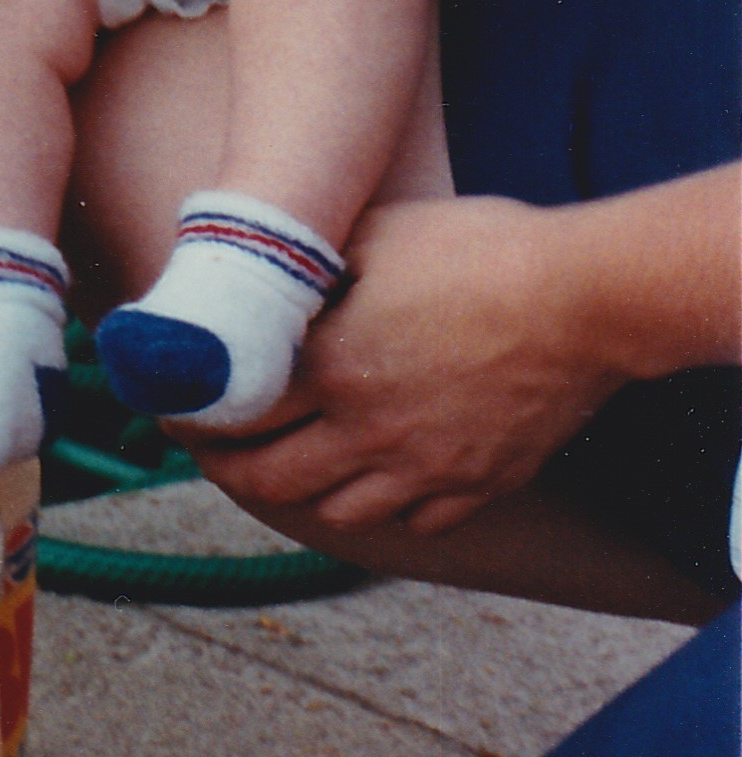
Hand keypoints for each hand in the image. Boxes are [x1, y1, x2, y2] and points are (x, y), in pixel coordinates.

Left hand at [181, 194, 624, 534]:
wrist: (585, 298)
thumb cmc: (477, 249)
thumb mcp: (375, 235)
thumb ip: (310, 266)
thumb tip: (262, 273)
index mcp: (330, 369)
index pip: (231, 413)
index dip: (190, 415)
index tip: (172, 408)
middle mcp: (367, 432)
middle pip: (270, 480)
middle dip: (228, 470)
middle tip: (213, 453)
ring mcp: (425, 468)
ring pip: (337, 512)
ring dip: (301, 493)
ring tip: (286, 469)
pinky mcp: (478, 484)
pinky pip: (415, 521)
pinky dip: (384, 508)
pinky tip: (375, 481)